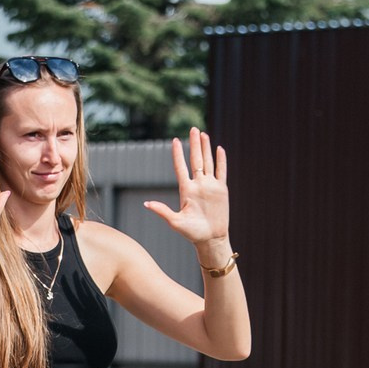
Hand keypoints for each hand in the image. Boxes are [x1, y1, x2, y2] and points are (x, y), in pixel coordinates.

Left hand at [140, 127, 230, 250]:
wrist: (211, 239)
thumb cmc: (192, 233)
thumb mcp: (175, 222)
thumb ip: (163, 211)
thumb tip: (147, 204)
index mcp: (186, 190)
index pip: (180, 167)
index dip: (178, 154)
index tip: (175, 141)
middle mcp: (198, 185)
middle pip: (196, 160)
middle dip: (194, 144)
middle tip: (193, 128)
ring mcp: (210, 186)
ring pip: (208, 162)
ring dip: (206, 148)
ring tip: (203, 134)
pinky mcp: (221, 190)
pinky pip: (221, 171)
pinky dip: (221, 160)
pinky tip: (219, 149)